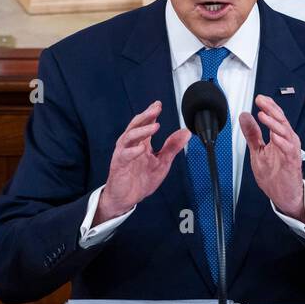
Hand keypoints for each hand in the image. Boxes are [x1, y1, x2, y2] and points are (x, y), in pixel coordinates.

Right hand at [95, 100, 191, 224]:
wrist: (126, 199)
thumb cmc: (140, 180)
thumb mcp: (162, 162)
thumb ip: (172, 147)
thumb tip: (185, 132)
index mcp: (141, 143)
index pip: (145, 123)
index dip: (151, 113)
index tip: (158, 104)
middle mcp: (131, 145)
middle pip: (136, 125)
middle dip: (146, 115)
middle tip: (156, 108)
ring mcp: (123, 154)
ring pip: (129, 137)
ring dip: (142, 130)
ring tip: (154, 126)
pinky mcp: (119, 165)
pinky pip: (124, 155)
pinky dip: (132, 151)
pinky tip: (141, 149)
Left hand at [239, 94, 304, 220]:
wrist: (284, 195)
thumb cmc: (274, 174)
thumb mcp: (258, 151)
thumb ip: (252, 134)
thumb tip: (245, 116)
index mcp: (280, 137)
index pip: (276, 117)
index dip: (269, 106)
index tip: (259, 98)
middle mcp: (287, 141)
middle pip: (281, 120)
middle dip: (271, 109)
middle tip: (261, 101)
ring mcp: (290, 151)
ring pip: (286, 132)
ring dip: (275, 123)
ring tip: (264, 115)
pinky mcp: (292, 162)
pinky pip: (289, 150)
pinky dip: (283, 142)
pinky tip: (275, 136)